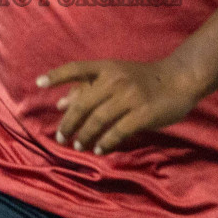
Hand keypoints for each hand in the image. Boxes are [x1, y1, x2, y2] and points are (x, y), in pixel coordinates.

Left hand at [37, 58, 202, 155]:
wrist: (179, 79)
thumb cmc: (144, 79)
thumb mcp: (117, 75)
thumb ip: (90, 86)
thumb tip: (61, 102)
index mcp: (108, 67)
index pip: (77, 68)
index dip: (57, 75)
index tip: (38, 83)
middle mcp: (116, 79)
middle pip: (83, 103)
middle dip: (69, 122)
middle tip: (60, 136)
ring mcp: (130, 96)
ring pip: (98, 120)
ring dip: (84, 135)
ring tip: (78, 145)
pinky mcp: (142, 113)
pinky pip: (117, 132)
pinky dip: (105, 142)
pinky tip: (99, 149)